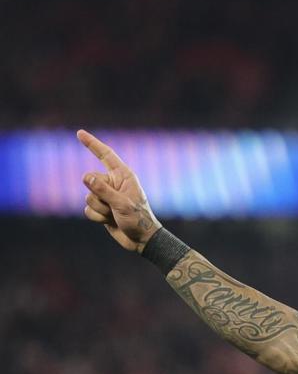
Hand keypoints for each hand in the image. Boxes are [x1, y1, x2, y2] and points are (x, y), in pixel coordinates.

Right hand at [78, 130, 162, 252]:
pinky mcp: (101, 208)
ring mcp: (106, 195)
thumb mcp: (122, 204)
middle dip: (98, 196)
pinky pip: (87, 209)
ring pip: (88, 197)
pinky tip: (109, 221)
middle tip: (114, 207)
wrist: (141, 239)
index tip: (80, 133)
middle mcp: (114, 183)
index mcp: (124, 176)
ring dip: (99, 209)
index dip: (92, 144)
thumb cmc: (138, 219)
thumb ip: (103, 190)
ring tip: (114, 215)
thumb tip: (85, 176)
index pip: (106, 156)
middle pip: (90, 180)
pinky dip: (96, 217)